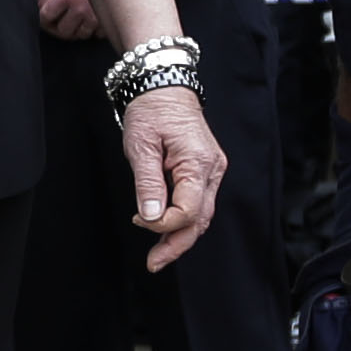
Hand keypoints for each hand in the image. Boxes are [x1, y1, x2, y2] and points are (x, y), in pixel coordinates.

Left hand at [122, 84, 223, 272]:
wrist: (164, 87)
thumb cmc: (152, 110)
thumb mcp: (141, 146)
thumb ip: (147, 183)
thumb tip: (150, 217)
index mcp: (198, 163)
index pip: (188, 210)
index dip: (163, 223)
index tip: (138, 219)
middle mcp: (212, 170)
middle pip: (200, 219)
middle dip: (176, 244)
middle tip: (153, 263)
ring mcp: (211, 171)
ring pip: (201, 215)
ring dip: (179, 236)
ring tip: (158, 255)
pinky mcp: (204, 171)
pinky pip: (197, 202)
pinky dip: (182, 220)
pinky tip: (165, 231)